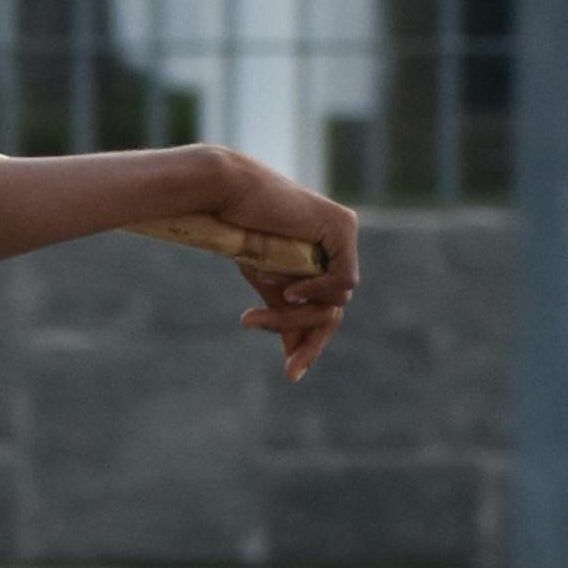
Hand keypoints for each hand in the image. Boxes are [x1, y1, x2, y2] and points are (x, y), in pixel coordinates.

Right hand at [210, 157, 359, 382]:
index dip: (310, 340)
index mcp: (321, 254)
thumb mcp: (267, 282)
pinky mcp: (342, 227)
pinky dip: (318, 292)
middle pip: (333, 309)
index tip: (291, 372)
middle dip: (309, 339)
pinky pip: (343, 280)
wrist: (224, 194)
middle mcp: (338, 244)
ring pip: (335, 301)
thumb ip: (285, 311)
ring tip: (257, 316)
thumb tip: (295, 355)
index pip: (324, 307)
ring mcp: (343, 234)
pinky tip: (291, 291)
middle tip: (289, 370)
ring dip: (296, 316)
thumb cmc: (238, 232)